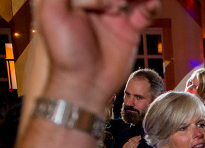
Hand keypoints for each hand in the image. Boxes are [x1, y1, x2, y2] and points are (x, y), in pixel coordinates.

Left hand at [35, 0, 160, 112]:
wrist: (86, 83)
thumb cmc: (65, 52)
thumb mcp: (51, 14)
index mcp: (75, 0)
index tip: (99, 7)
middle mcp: (96, 5)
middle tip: (118, 6)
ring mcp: (115, 17)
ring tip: (137, 2)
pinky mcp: (130, 31)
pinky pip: (144, 13)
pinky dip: (150, 6)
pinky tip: (152, 5)